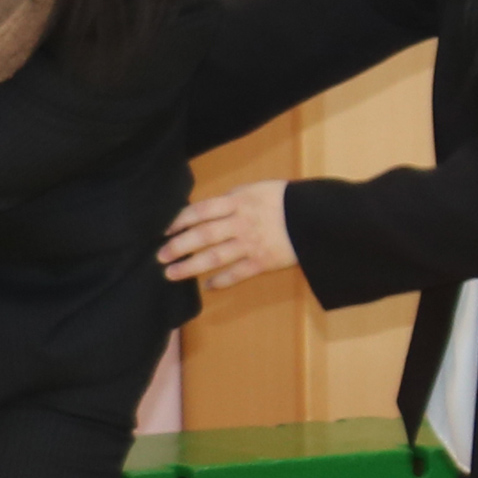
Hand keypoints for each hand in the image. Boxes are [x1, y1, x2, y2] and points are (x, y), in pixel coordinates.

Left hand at [160, 181, 296, 290]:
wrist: (317, 216)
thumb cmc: (285, 199)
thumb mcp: (256, 190)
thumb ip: (231, 200)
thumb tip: (204, 211)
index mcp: (239, 201)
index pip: (201, 210)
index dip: (179, 221)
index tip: (164, 230)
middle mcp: (242, 223)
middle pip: (203, 235)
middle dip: (178, 246)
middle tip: (160, 256)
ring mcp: (252, 244)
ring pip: (215, 257)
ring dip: (191, 266)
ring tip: (172, 274)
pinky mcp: (264, 262)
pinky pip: (238, 274)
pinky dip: (221, 281)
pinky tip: (208, 287)